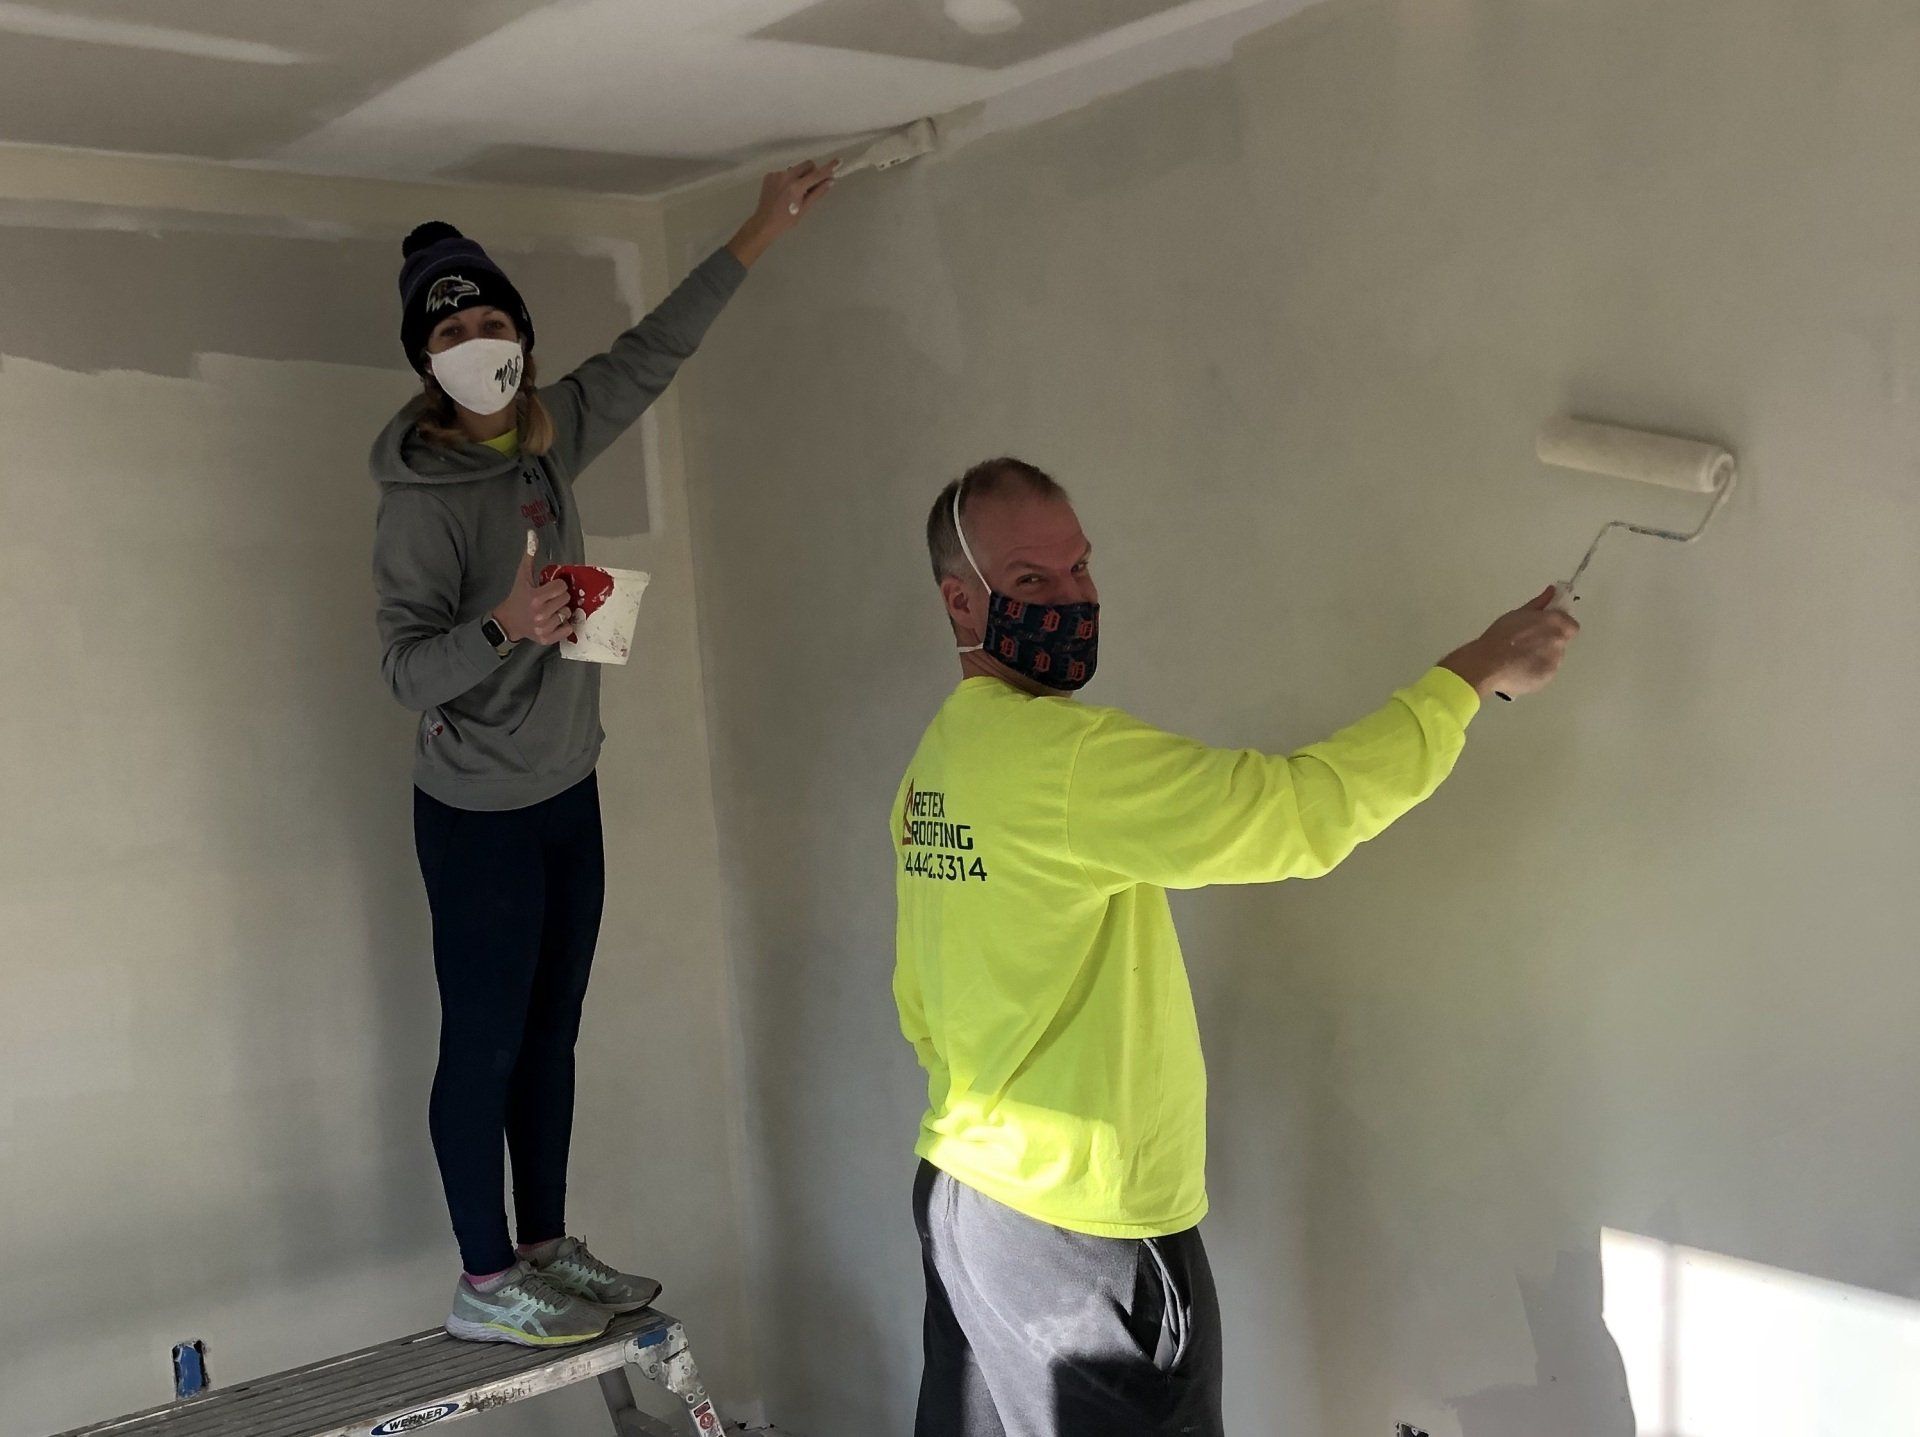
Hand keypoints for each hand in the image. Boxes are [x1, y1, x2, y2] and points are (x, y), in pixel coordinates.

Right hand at [492, 532, 575, 645]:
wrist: (506, 622)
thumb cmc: (517, 597)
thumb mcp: (522, 575)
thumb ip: (529, 554)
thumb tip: (531, 533)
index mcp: (535, 597)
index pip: (561, 587)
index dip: (556, 586)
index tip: (548, 588)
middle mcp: (540, 614)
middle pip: (566, 600)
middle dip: (559, 598)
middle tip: (548, 599)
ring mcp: (543, 628)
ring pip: (567, 614)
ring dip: (560, 611)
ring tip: (549, 610)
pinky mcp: (546, 639)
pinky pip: (567, 630)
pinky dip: (563, 626)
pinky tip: (554, 621)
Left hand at [726, 159, 837, 266]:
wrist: (765, 222)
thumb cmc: (787, 219)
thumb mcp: (804, 208)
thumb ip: (817, 192)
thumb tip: (830, 181)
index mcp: (796, 187)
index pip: (816, 175)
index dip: (828, 168)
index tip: (838, 160)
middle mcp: (786, 177)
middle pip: (807, 165)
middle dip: (812, 172)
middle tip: (811, 186)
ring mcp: (777, 174)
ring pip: (795, 168)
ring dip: (799, 176)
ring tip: (794, 192)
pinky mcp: (770, 175)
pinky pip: (784, 172)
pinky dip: (788, 179)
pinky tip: (784, 192)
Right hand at [1440, 587, 1579, 699]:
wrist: (1489, 663)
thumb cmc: (1501, 635)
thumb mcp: (1518, 614)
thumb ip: (1539, 603)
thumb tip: (1552, 591)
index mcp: (1554, 622)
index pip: (1571, 626)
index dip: (1560, 627)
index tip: (1544, 629)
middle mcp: (1559, 641)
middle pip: (1561, 642)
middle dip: (1549, 642)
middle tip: (1528, 644)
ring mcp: (1555, 661)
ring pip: (1553, 658)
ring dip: (1542, 657)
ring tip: (1520, 659)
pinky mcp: (1547, 678)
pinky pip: (1545, 673)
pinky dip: (1536, 671)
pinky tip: (1519, 670)